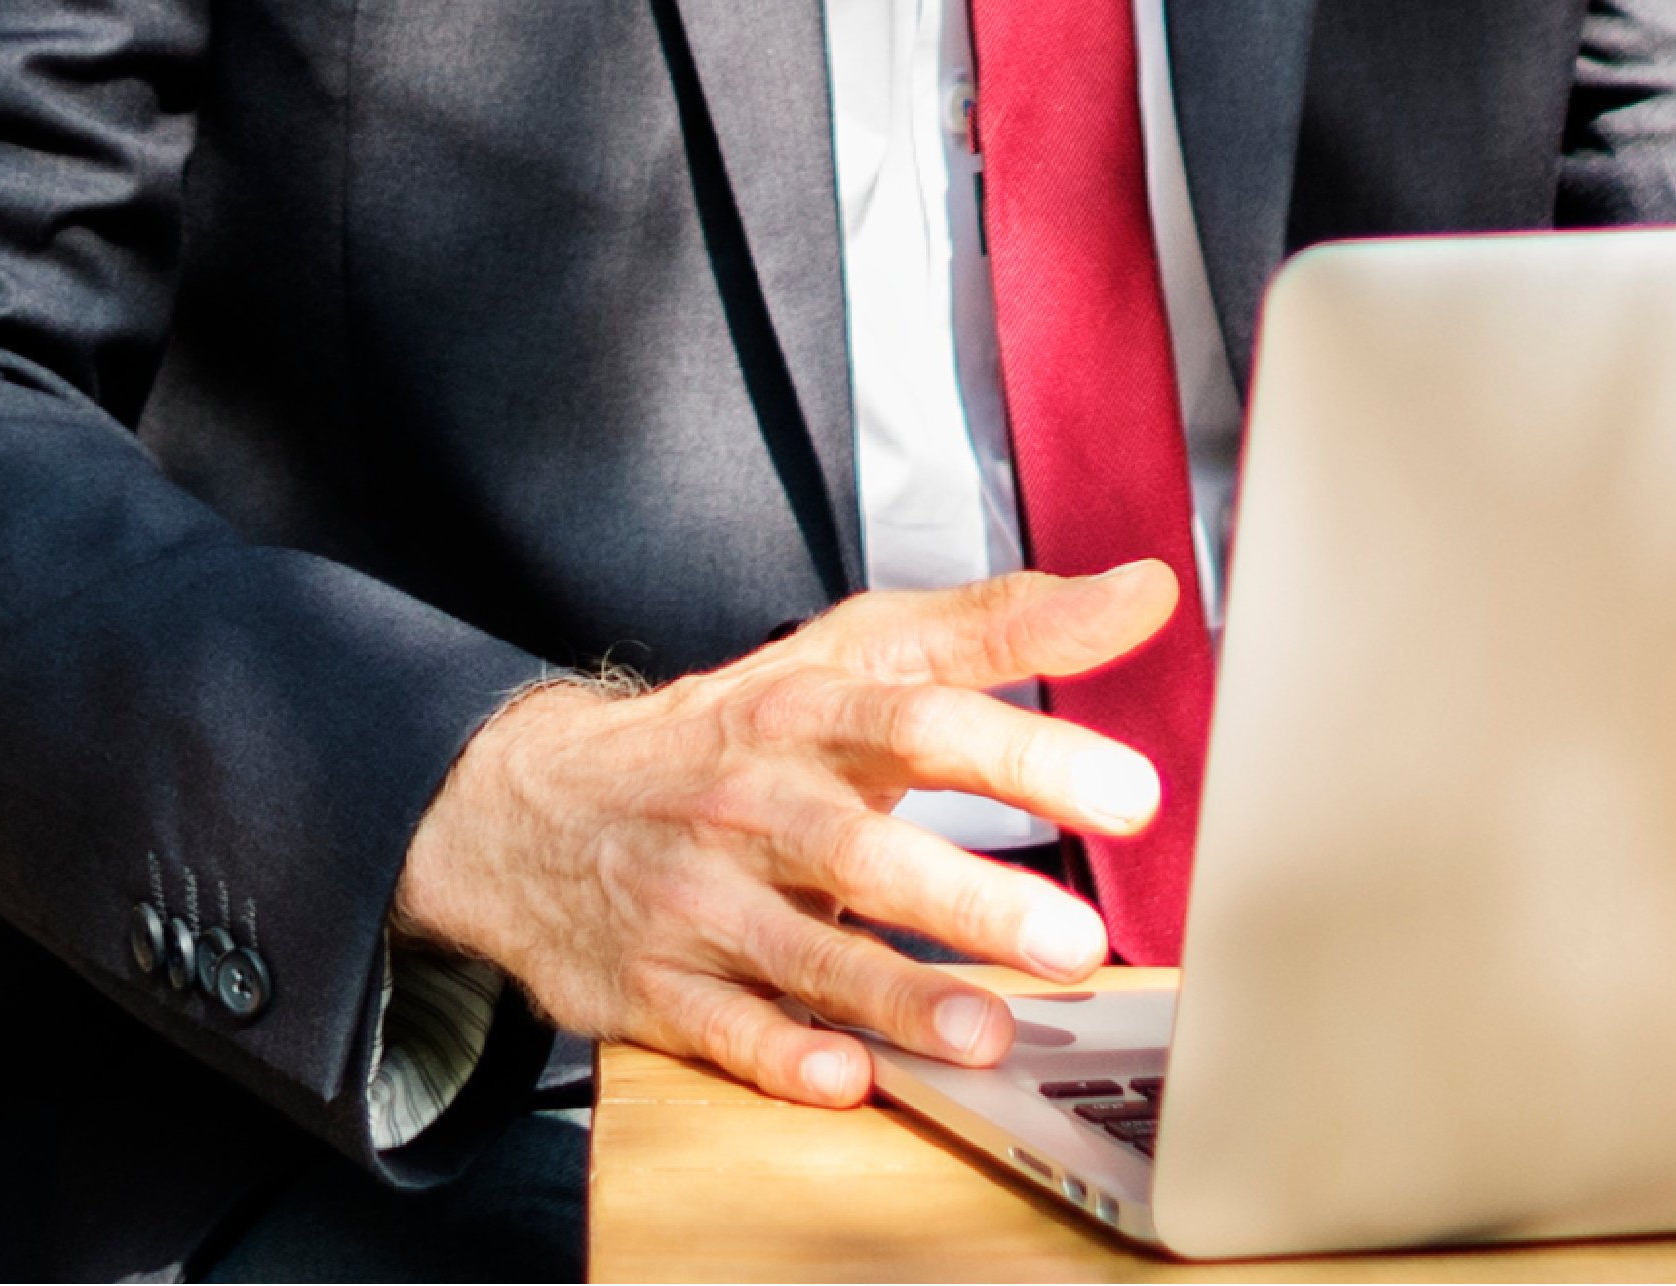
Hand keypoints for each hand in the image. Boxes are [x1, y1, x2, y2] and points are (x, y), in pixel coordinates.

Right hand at [391, 564, 1177, 1107]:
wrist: (534, 805)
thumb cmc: (736, 731)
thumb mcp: (854, 657)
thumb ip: (1001, 626)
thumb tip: (1141, 594)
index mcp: (810, 714)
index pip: (924, 722)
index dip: (1027, 756)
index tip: (1131, 793)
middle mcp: (754, 804)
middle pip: (865, 848)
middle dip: (971, 898)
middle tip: (1077, 940)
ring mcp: (699, 899)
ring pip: (801, 952)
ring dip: (895, 998)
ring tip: (989, 1034)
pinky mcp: (656, 986)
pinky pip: (720, 1030)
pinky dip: (781, 1056)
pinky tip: (847, 1080)